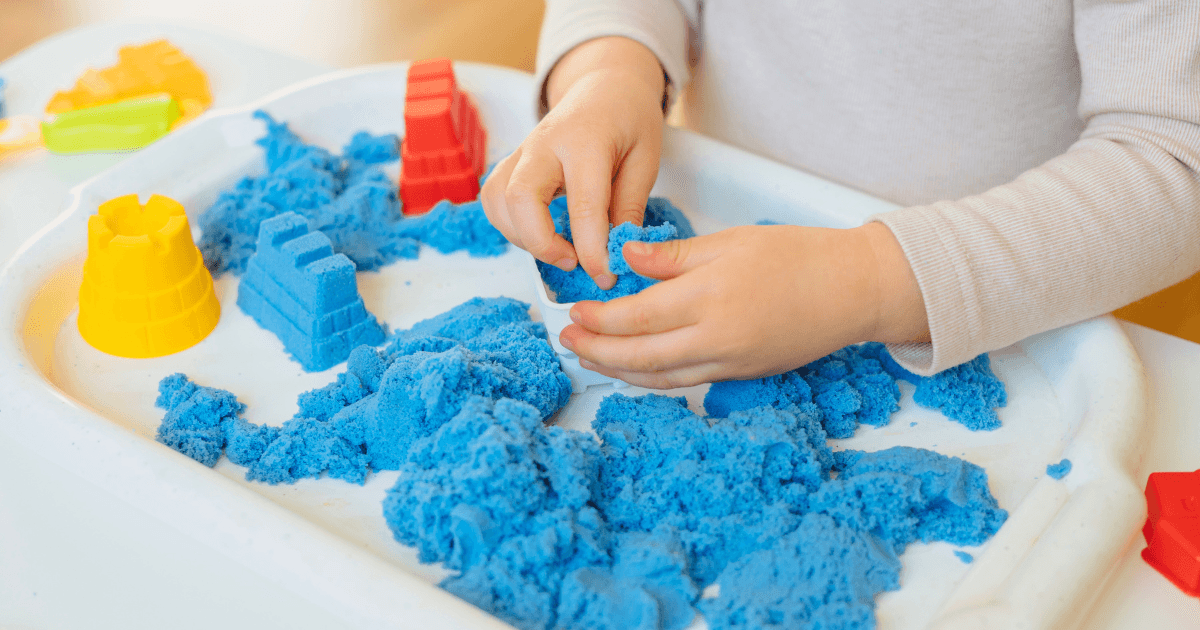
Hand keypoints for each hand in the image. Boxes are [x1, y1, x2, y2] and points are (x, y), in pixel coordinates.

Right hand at [481, 37, 666, 289]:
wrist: (604, 87)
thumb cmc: (628, 121)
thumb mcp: (645, 160)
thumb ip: (629, 206)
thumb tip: (618, 253)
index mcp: (586, 140)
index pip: (582, 204)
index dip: (592, 249)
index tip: (605, 275)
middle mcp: (544, 144)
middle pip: (520, 199)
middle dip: (542, 242)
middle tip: (574, 261)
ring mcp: (521, 152)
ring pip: (498, 201)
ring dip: (523, 237)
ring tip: (560, 249)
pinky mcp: (509, 163)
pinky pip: (493, 199)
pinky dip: (509, 226)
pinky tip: (540, 233)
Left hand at [558, 223, 930, 388]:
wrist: (853, 291)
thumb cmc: (798, 257)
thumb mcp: (730, 241)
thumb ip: (673, 256)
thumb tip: (626, 256)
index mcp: (709, 297)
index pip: (636, 316)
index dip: (599, 318)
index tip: (575, 310)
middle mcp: (715, 338)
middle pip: (639, 356)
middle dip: (597, 351)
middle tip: (568, 341)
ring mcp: (729, 363)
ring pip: (659, 378)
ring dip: (619, 371)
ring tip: (590, 359)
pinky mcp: (741, 375)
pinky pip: (685, 383)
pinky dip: (653, 379)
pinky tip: (635, 370)